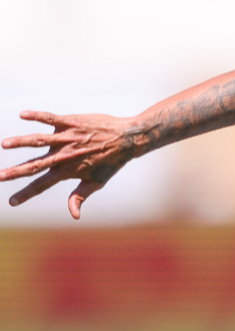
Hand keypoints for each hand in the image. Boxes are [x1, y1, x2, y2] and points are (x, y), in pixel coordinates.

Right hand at [0, 111, 138, 218]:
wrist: (127, 138)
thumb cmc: (111, 162)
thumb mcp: (97, 182)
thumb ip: (80, 196)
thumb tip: (74, 216)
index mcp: (68, 170)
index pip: (42, 185)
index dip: (26, 194)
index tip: (12, 202)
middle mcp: (65, 154)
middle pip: (36, 164)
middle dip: (15, 172)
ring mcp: (67, 137)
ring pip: (40, 140)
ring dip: (21, 142)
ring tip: (5, 144)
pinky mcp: (71, 122)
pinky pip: (51, 118)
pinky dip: (37, 116)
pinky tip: (23, 114)